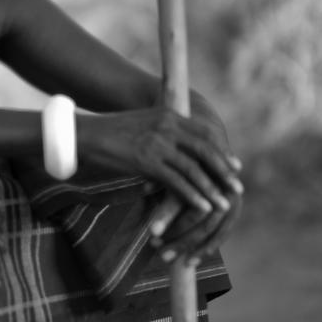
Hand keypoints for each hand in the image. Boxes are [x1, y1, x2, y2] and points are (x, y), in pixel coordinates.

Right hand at [78, 106, 243, 258]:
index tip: (235, 166)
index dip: (221, 151)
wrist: (84, 135)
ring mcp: (157, 143)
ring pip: (193, 168)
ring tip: (223, 203)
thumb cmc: (111, 133)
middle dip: (223, 170)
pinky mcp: (146, 161)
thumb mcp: (143, 125)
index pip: (204, 133)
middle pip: (205, 149)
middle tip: (237, 186)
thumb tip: (178, 154)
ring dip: (211, 188)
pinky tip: (202, 207)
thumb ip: (164, 134)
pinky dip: (192, 196)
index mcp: (168, 114)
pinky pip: (176, 181)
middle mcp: (167, 126)